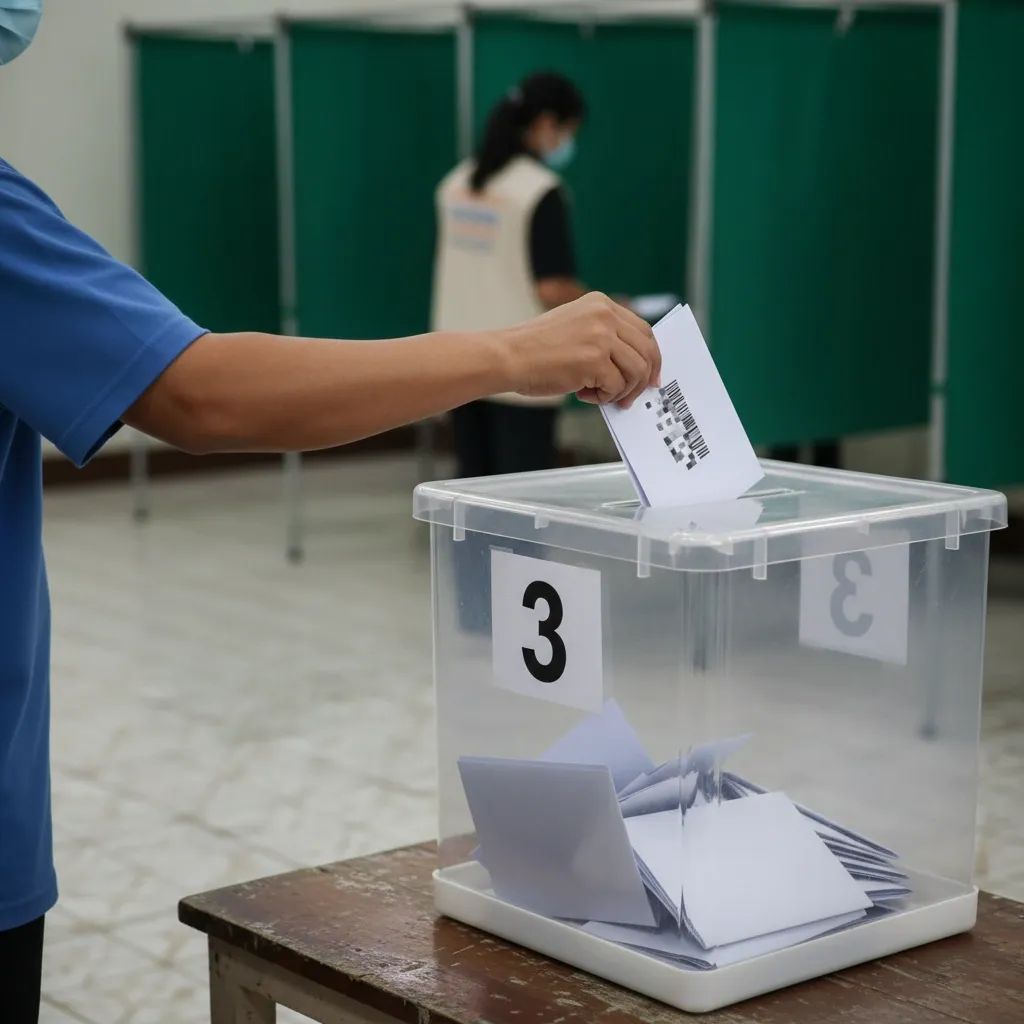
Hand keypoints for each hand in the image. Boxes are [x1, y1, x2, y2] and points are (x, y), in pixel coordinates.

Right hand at [501, 292, 660, 407]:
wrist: (507, 356)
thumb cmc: (534, 350)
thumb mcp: (574, 327)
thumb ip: (603, 337)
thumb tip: (632, 365)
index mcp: (600, 303)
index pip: (643, 330)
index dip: (651, 356)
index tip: (651, 376)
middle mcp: (604, 315)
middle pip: (647, 350)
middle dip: (644, 379)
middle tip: (633, 397)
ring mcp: (601, 336)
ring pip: (636, 371)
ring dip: (621, 391)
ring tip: (599, 395)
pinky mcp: (595, 359)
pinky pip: (616, 386)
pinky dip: (603, 397)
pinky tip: (582, 393)